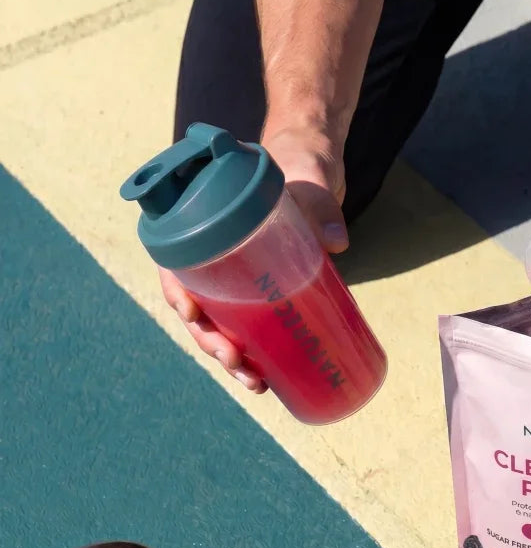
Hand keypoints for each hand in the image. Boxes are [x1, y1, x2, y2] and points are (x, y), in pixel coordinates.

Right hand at [159, 124, 347, 392]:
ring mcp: (239, 274)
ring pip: (222, 324)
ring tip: (254, 384)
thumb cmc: (302, 163)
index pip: (176, 261)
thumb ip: (320, 203)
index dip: (177, 292)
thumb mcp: (310, 177)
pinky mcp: (264, 288)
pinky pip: (252, 326)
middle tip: (235, 361)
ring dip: (231, 359)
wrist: (317, 165)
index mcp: (206, 222)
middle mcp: (216, 254)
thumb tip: (336, 242)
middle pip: (198, 305)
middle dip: (211, 340)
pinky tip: (267, 380)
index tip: (193, 313)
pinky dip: (257, 354)